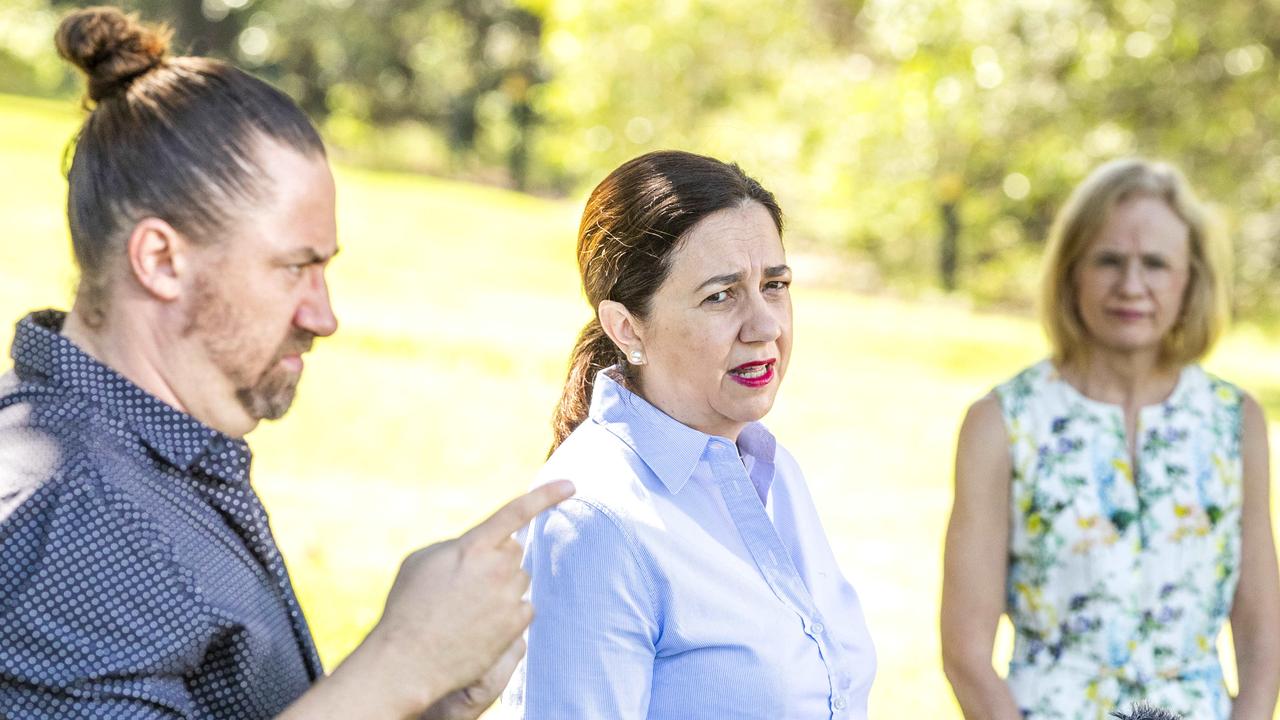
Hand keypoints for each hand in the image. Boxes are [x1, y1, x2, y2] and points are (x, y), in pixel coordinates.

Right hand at [368, 480, 574, 712]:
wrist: (408, 660)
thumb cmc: (408, 606)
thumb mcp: (422, 561)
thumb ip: (459, 545)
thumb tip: (480, 547)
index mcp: (473, 546)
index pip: (516, 512)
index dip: (546, 495)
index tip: (571, 486)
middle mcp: (497, 568)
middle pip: (515, 551)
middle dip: (497, 559)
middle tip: (468, 582)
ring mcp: (509, 597)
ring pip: (520, 579)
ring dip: (502, 586)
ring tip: (469, 608)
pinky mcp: (516, 625)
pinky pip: (524, 607)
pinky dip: (509, 612)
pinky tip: (482, 625)